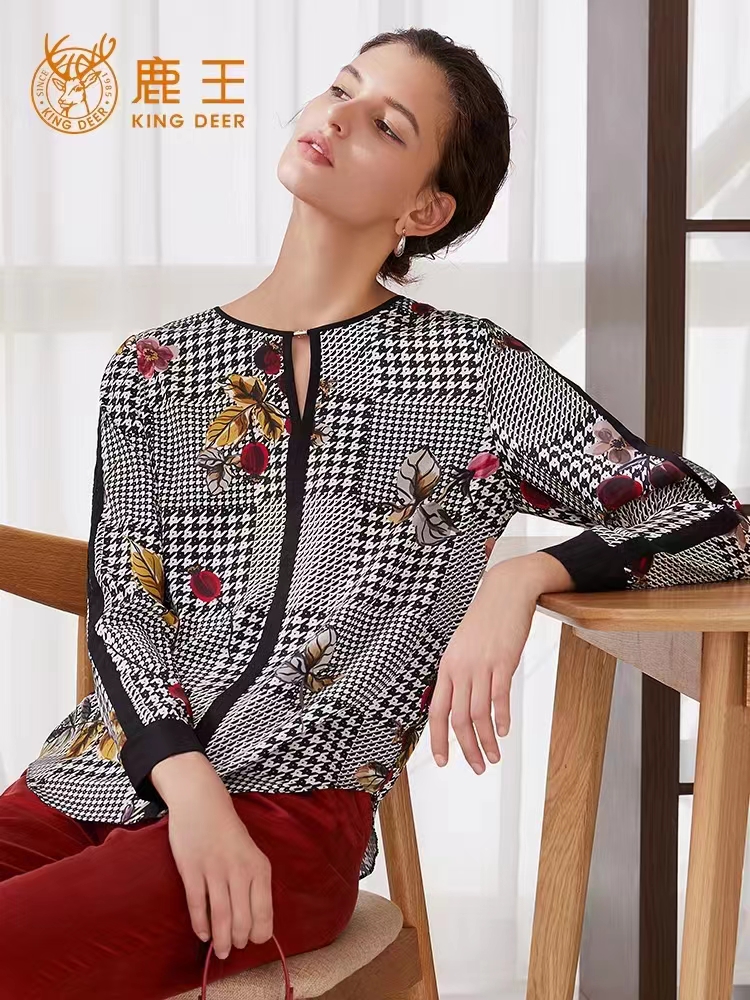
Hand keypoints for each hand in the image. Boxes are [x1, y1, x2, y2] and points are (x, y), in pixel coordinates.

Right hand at [164, 766, 273, 958]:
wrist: (202, 803)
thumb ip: (253, 883)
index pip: (264, 913)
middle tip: (232, 948)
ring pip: (221, 917)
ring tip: (219, 952)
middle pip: (242, 920)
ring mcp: (215, 870)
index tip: (252, 940)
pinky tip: (203, 934)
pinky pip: (197, 905)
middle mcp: (240, 870)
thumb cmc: (228, 832)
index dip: (259, 933)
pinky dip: (200, 924)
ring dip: (220, 940)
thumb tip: (252, 921)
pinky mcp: (192, 869)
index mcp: (259, 867)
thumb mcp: (250, 854)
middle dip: (238, 941)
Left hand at [428, 558, 538, 772]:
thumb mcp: (464, 646)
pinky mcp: (502, 661)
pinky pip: (499, 697)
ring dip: (486, 741)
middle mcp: (460, 667)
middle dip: (466, 749)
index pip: (437, 711)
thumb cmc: (486, 620)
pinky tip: (504, 732)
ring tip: (493, 758)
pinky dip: (500, 718)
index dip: (438, 739)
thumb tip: (460, 701)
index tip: (443, 761)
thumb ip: (460, 672)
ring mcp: (481, 665)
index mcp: (447, 666)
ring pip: (478, 713)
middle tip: (476, 768)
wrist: (506, 591)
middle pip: (458, 719)